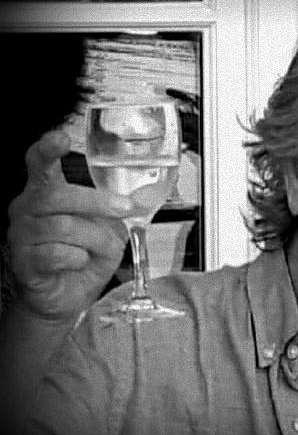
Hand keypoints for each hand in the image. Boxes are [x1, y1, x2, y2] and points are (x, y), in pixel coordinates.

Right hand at [7, 130, 133, 319]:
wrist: (68, 296)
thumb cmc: (84, 257)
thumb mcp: (108, 229)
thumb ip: (115, 210)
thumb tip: (140, 198)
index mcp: (46, 192)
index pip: (39, 163)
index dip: (47, 149)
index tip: (60, 137)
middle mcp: (27, 208)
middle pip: (58, 194)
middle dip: (97, 202)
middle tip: (124, 209)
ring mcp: (21, 234)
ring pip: (63, 226)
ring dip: (92, 239)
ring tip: (96, 250)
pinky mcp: (23, 261)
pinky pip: (57, 253)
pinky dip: (78, 259)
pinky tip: (78, 262)